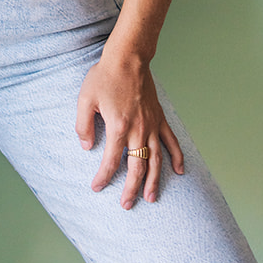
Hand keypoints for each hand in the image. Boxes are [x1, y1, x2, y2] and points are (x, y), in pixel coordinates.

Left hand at [75, 47, 184, 208]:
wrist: (127, 57)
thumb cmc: (104, 76)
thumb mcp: (84, 99)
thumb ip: (83, 126)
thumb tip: (86, 148)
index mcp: (118, 126)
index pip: (111, 160)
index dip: (103, 177)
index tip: (96, 187)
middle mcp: (138, 129)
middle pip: (136, 167)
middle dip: (131, 188)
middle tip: (126, 205)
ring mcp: (151, 125)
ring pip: (156, 159)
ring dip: (154, 181)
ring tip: (151, 198)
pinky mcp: (160, 118)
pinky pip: (170, 141)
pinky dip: (176, 157)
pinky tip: (179, 171)